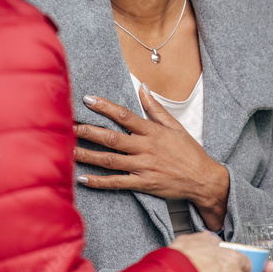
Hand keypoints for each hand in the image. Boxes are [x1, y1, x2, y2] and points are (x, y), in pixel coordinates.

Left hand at [74, 89, 228, 228]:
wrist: (204, 180)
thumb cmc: (190, 151)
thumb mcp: (175, 125)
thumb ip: (155, 107)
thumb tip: (143, 87)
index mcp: (152, 131)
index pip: (124, 115)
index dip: (105, 107)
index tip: (88, 99)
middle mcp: (145, 148)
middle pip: (111, 138)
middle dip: (88, 132)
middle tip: (69, 126)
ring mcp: (143, 167)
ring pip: (109, 161)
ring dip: (88, 155)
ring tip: (68, 150)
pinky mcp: (143, 184)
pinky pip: (117, 183)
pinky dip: (99, 182)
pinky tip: (83, 178)